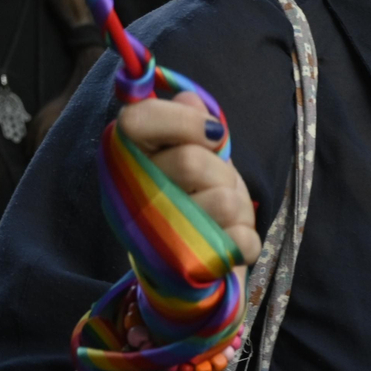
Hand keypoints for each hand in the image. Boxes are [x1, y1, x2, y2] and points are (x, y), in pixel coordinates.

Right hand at [117, 92, 261, 265]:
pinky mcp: (189, 270)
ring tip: (222, 216)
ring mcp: (159, 240)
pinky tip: (228, 243)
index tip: (212, 133)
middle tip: (214, 183)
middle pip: (191, 160)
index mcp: (126, 166)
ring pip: (223, 200)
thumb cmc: (190, 202)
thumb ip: (187, 126)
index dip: (181, 119)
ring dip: (237, 206)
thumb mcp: (189, 155)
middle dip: (219, 169)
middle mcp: (132, 202)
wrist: (186, 274)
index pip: (134, 121)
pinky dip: (245, 239)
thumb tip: (189, 96)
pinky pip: (238, 240)